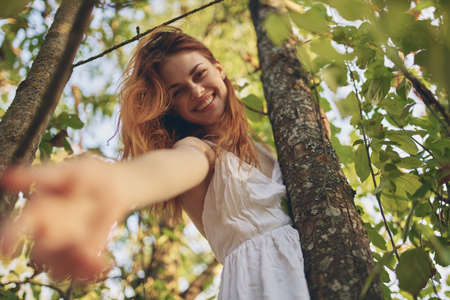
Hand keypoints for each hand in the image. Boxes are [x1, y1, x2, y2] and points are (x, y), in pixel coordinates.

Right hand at [0, 157, 127, 281]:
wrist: (116, 186)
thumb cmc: (89, 175)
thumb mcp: (72, 170)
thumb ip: (44, 177)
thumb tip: (5, 179)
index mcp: (39, 210)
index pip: (18, 227)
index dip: (10, 237)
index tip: (7, 250)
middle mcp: (47, 232)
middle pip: (41, 254)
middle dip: (54, 253)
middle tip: (75, 243)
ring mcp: (65, 245)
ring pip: (59, 270)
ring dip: (75, 267)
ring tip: (96, 260)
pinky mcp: (83, 254)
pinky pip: (80, 273)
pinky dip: (91, 271)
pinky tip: (104, 263)